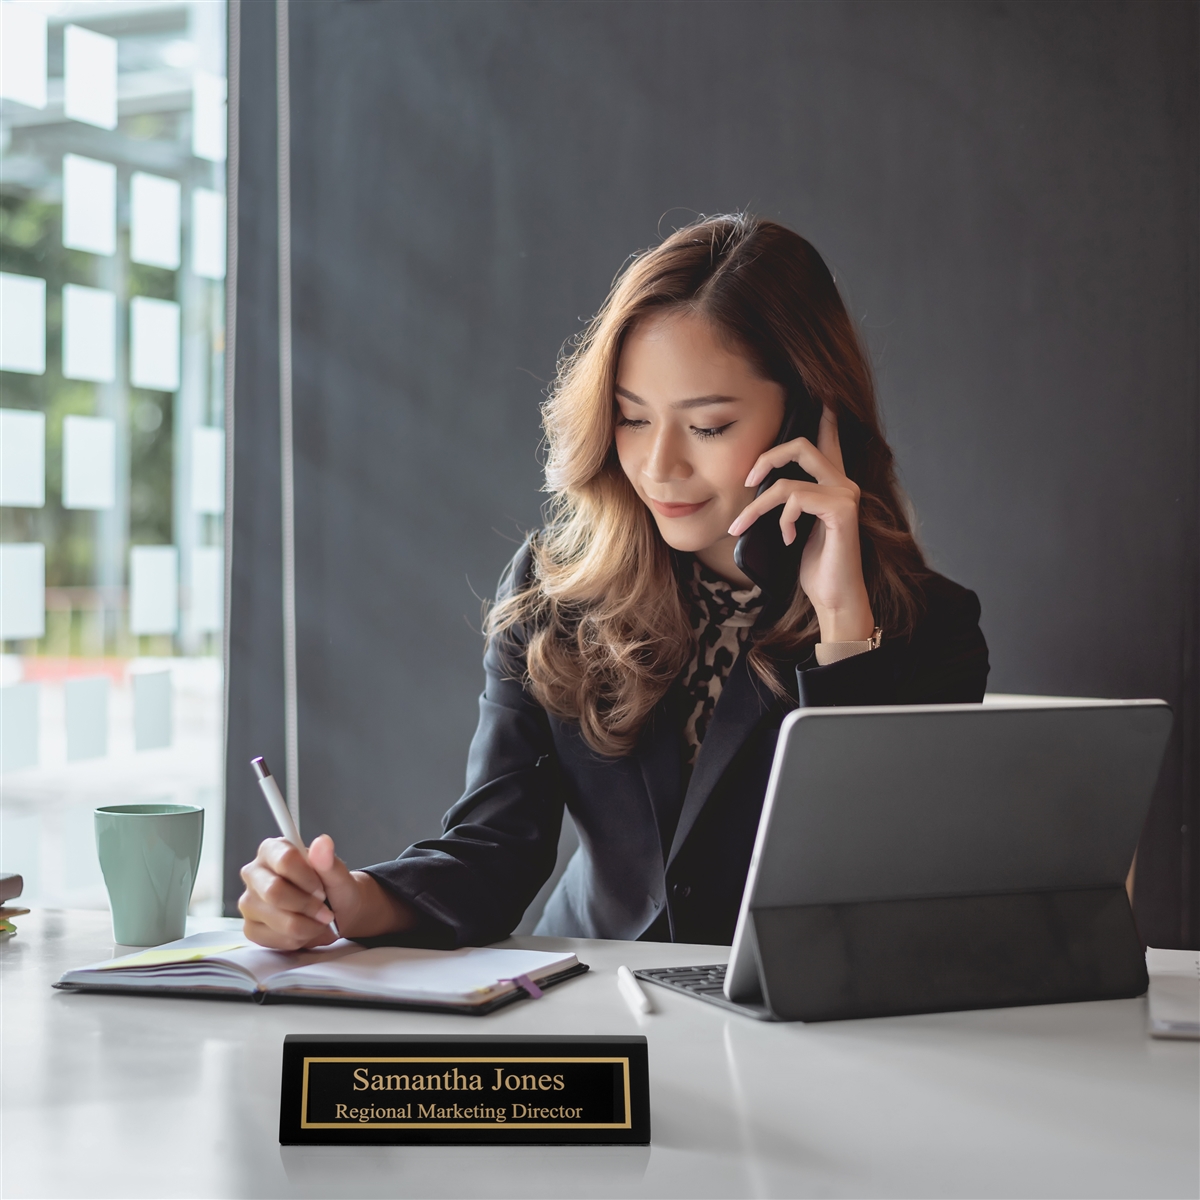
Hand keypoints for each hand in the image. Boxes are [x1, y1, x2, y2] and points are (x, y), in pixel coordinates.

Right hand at [238, 834, 416, 949]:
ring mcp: (249, 902)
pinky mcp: (251, 928)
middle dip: (307, 905)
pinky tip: (306, 930)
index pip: (284, 860)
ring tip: (319, 920)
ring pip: (276, 919)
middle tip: (324, 910)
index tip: (321, 890)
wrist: (336, 913)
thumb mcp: (338, 874)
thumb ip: (328, 860)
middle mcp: (254, 874)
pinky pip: (274, 939)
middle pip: (274, 891)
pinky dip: (298, 939)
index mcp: (272, 850)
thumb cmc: (333, 889)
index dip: (307, 879)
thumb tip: (323, 842)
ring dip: (306, 925)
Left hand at [727, 404, 874, 642]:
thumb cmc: (813, 565)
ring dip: (757, 506)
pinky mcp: (842, 510)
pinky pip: (796, 499)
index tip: (820, 394)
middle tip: (747, 478)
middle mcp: (843, 483)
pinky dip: (782, 520)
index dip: (824, 416)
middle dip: (767, 457)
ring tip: (743, 526)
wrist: (833, 597)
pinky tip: (788, 539)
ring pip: (787, 480)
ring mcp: (845, 495)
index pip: (828, 440)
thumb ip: (785, 501)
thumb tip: (757, 485)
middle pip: (802, 444)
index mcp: (831, 484)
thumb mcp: (792, 526)